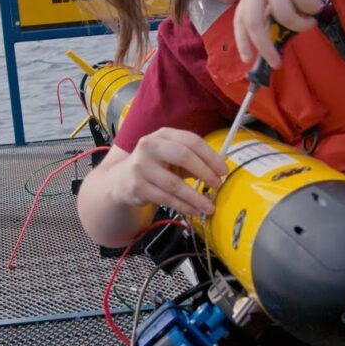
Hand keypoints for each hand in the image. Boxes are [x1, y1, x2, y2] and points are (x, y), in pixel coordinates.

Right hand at [111, 127, 227, 216]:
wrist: (121, 180)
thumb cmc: (155, 166)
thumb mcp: (172, 158)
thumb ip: (193, 161)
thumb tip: (218, 172)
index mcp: (163, 135)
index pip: (191, 141)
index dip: (210, 156)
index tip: (223, 170)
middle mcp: (149, 146)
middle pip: (182, 155)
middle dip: (204, 171)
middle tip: (217, 184)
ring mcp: (141, 166)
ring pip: (174, 183)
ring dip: (195, 196)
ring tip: (209, 206)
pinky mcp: (137, 186)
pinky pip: (165, 198)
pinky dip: (183, 206)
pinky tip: (194, 210)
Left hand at [233, 0, 334, 67]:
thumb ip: (273, 9)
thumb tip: (271, 42)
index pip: (240, 18)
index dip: (241, 40)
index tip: (246, 59)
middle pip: (254, 23)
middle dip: (265, 47)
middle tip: (276, 63)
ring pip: (285, 17)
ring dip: (301, 25)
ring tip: (311, 21)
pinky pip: (305, 7)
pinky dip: (314, 9)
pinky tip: (318, 0)